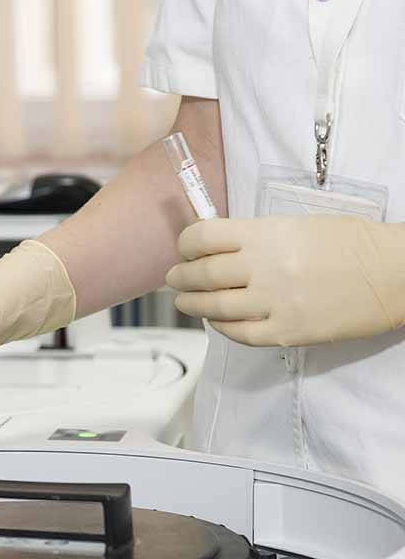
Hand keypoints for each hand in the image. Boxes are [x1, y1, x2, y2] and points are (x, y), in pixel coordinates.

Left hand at [166, 215, 404, 346]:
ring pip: (212, 307)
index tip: (184, 249)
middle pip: (201, 275)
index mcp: (265, 235)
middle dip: (181, 277)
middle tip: (175, 279)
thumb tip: (216, 247)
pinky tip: (217, 320)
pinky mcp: (285, 332)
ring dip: (192, 304)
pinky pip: (238, 333)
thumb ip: (255, 237)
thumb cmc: (350, 243)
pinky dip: (221, 326)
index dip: (185, 244)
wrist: (395, 274)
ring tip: (186, 301)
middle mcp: (263, 268)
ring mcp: (273, 303)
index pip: (202, 237)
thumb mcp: (297, 224)